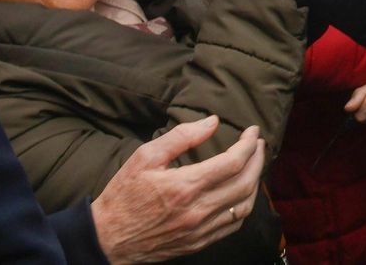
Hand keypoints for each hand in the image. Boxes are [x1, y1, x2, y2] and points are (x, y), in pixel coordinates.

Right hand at [90, 118, 265, 263]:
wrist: (107, 238)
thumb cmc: (123, 195)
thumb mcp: (145, 157)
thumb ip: (181, 137)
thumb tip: (212, 122)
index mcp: (185, 186)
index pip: (233, 162)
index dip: (248, 144)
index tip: (252, 131)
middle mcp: (198, 210)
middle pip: (245, 183)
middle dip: (258, 160)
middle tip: (258, 144)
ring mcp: (200, 230)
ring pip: (244, 206)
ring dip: (255, 183)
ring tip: (254, 166)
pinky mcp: (198, 243)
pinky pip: (233, 225)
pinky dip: (244, 206)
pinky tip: (242, 193)